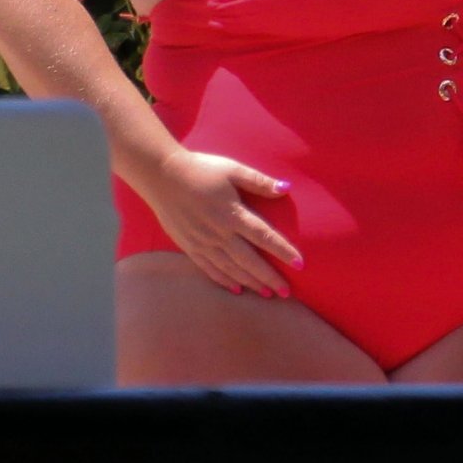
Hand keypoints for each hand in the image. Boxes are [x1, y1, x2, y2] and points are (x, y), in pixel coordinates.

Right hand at [146, 148, 303, 297]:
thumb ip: (258, 181)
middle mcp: (220, 233)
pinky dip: (225, 281)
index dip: (283, 251)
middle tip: (286, 292)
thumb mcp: (232, 169)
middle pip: (250, 261)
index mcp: (233, 214)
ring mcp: (203, 243)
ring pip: (232, 269)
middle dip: (269, 277)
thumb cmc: (201, 169)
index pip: (264, 236)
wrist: (161, 176)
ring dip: (250, 282)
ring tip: (267, 294)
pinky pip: (210, 269)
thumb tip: (286, 188)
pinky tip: (236, 289)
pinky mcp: (190, 247)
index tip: (300, 264)